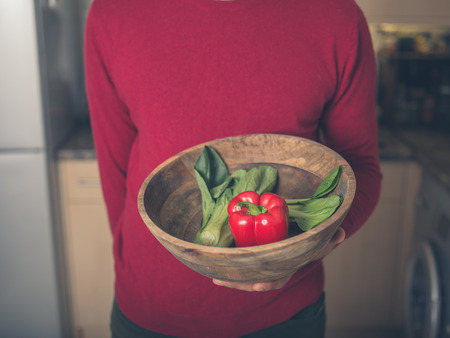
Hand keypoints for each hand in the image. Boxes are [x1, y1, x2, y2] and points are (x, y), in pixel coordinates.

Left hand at [212, 227, 345, 291]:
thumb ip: (328, 238)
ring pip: (243, 276)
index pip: (278, 278)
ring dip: (229, 278)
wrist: (296, 241)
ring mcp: (260, 266)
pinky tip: (211, 266)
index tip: (259, 287)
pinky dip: (226, 268)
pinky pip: (238, 266)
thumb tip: (340, 232)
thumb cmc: (307, 242)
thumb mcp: (318, 241)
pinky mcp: (250, 259)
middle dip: (239, 284)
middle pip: (254, 281)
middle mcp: (271, 270)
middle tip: (221, 279)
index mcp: (285, 267)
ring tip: (215, 278)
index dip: (269, 282)